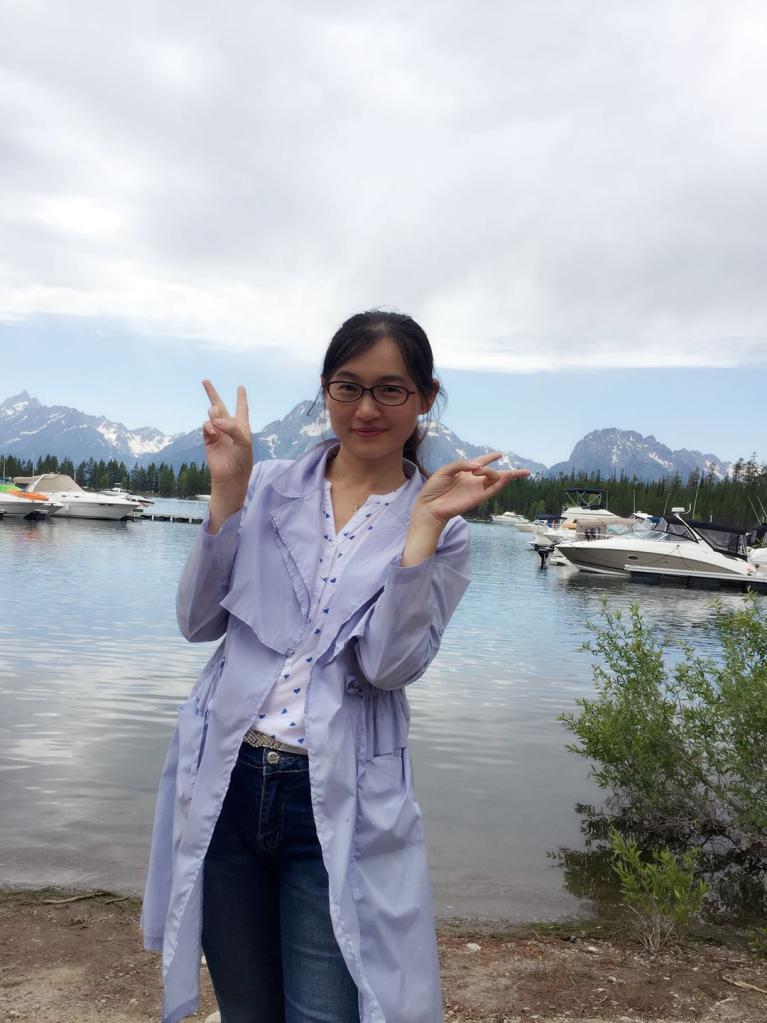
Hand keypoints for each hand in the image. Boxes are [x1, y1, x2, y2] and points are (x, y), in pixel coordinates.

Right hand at [201, 380, 252, 492]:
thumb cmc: (242, 460)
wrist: (230, 476)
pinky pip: (206, 426)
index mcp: (242, 426)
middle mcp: (228, 427)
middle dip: (212, 393)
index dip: (241, 397)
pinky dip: (208, 426)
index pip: (242, 408)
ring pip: (212, 414)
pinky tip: (212, 431)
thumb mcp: (244, 442)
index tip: (241, 387)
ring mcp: (217, 432)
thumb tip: (215, 420)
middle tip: (205, 381)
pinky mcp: (208, 439)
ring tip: (216, 420)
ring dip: (214, 413)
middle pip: (220, 406)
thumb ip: (231, 428)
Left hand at [413, 452, 529, 525]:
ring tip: (478, 472)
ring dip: (492, 472)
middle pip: (493, 472)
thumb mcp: (445, 470)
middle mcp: (474, 480)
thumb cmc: (434, 488)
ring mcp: (477, 489)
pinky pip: (493, 490)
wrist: (429, 505)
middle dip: (491, 468)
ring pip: (494, 479)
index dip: (491, 457)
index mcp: (465, 472)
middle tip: (476, 470)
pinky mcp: (478, 498)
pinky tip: (508, 475)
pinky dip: (502, 483)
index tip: (500, 454)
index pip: (482, 462)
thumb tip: (477, 466)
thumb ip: (460, 464)